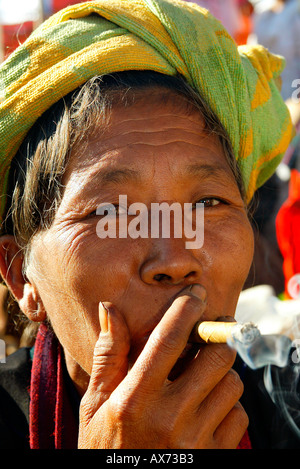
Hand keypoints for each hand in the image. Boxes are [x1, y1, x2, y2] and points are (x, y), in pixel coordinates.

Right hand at [78, 285, 247, 447]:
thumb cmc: (106, 449)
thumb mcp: (94, 406)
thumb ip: (108, 356)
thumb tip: (111, 310)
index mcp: (134, 400)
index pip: (167, 341)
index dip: (184, 311)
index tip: (196, 295)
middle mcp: (169, 419)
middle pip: (215, 358)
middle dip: (213, 343)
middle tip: (204, 341)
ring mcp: (196, 441)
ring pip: (231, 385)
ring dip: (219, 376)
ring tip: (199, 383)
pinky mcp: (216, 457)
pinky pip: (239, 416)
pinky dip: (227, 407)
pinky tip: (205, 413)